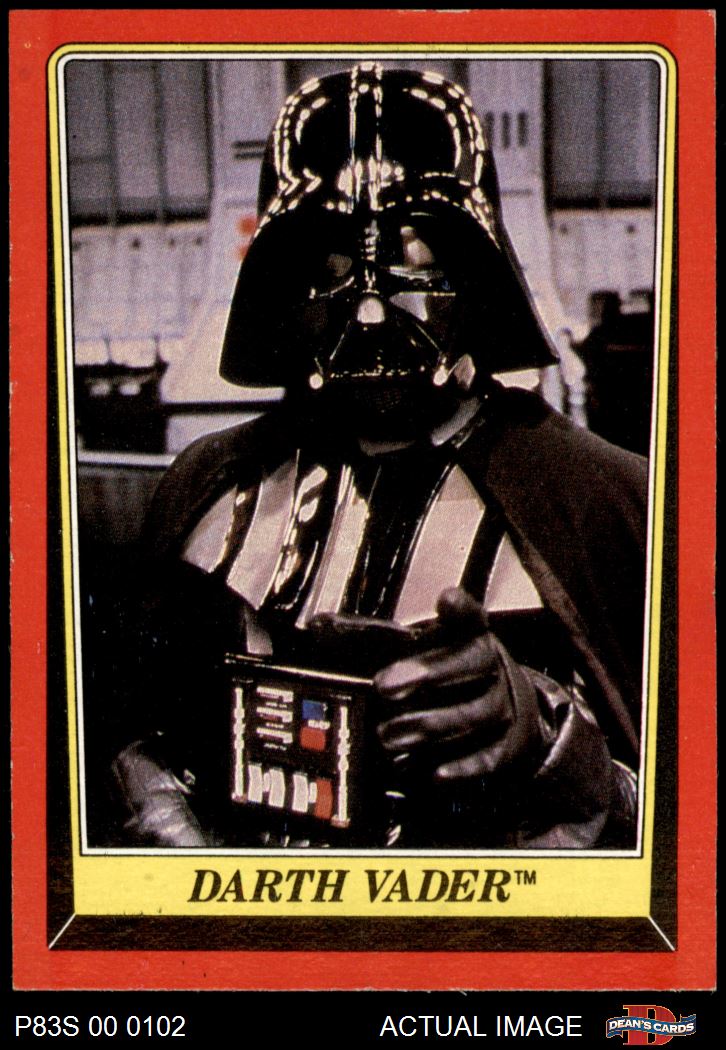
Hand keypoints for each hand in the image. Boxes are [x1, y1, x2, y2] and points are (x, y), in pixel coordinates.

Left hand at [375, 587, 547, 782]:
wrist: (509, 712)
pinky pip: (485, 758)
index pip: (470, 616)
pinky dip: (460, 767)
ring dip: (428, 726)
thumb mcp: (420, 649)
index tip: (446, 601)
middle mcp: (491, 666)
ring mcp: (502, 706)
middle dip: (427, 674)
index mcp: (471, 635)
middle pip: (469, 663)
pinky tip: (434, 772)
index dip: (460, 608)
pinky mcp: (505, 747)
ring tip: (389, 736)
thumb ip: (374, 638)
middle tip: (383, 686)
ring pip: (472, 715)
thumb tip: (319, 626)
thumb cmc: (451, 674)